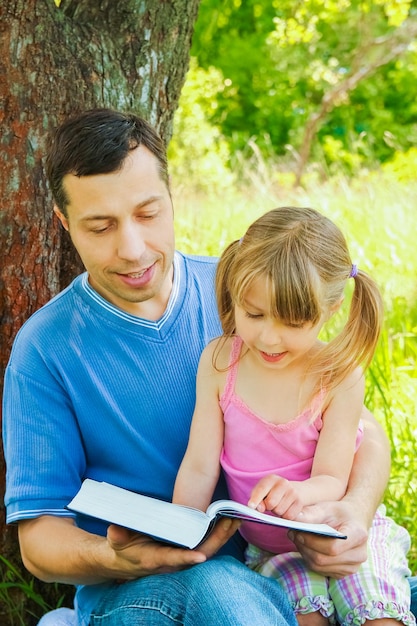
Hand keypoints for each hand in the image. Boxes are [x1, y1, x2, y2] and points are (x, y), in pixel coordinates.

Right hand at [107, 517, 239, 579]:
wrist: (125, 561)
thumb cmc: (123, 548)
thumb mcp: (117, 541)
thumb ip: (118, 536)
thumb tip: (115, 529)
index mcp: (156, 559)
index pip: (174, 559)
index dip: (186, 559)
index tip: (199, 557)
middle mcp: (173, 561)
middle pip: (200, 553)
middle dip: (217, 539)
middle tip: (231, 521)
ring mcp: (182, 558)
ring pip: (207, 548)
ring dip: (222, 535)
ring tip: (236, 517)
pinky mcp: (186, 552)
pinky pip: (206, 545)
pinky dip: (218, 534)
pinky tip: (228, 522)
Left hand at [248, 474, 302, 519]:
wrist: (296, 490)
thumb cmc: (274, 492)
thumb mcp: (264, 491)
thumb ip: (258, 499)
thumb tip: (258, 508)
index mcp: (271, 478)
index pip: (262, 489)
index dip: (256, 498)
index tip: (251, 506)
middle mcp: (283, 483)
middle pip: (270, 503)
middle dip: (268, 507)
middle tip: (271, 504)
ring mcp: (293, 492)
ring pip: (279, 511)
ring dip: (277, 512)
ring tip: (279, 505)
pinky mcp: (299, 502)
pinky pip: (288, 516)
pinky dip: (285, 516)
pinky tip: (286, 508)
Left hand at [287, 500, 368, 577]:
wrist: (354, 521)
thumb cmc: (340, 513)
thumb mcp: (328, 507)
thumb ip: (312, 513)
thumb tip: (293, 519)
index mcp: (358, 536)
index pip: (333, 547)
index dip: (312, 542)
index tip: (298, 532)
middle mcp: (358, 555)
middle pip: (324, 559)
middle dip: (304, 547)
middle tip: (292, 533)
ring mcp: (352, 567)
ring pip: (320, 566)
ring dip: (304, 553)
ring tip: (297, 538)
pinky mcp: (343, 573)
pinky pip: (321, 570)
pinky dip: (309, 558)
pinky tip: (306, 546)